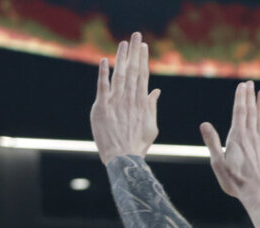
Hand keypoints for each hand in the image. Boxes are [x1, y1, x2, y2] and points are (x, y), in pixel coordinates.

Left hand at [90, 32, 159, 164]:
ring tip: (123, 43)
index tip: (143, 46)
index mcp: (141, 102)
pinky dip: (103, 73)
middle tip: (135, 35)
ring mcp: (115, 103)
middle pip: (133, 70)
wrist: (123, 160)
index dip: (143, 59)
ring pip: (119, 74)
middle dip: (134, 52)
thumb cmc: (137, 146)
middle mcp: (129, 99)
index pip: (143, 75)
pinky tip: (104, 60)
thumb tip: (156, 91)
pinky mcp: (102, 108)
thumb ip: (152, 107)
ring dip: (121, 57)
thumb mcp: (151, 127)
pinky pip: (102, 87)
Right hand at [200, 80, 259, 202]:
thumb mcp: (218, 164)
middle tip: (250, 84)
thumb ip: (213, 142)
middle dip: (250, 97)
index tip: (242, 85)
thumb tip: (204, 124)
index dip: (241, 98)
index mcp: (237, 138)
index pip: (239, 112)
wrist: (258, 194)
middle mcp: (252, 137)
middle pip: (251, 113)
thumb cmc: (235, 182)